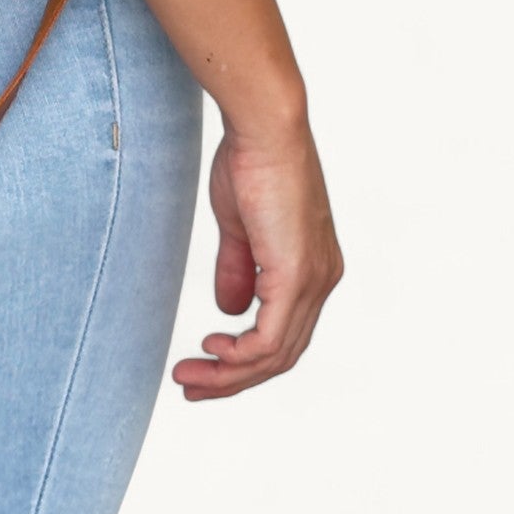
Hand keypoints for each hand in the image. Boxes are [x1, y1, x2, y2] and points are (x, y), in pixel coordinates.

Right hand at [172, 115, 343, 400]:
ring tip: (191, 375)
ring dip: (231, 373)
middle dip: (234, 377)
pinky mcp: (297, 276)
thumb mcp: (240, 226)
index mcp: (312, 268)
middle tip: (191, 384)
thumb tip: (229, 310)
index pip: (284, 332)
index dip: (244, 357)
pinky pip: (271, 338)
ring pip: (276, 354)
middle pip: (282, 354)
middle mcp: (322, 280)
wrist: (265, 129)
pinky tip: (213, 352)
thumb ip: (239, 269)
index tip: (203, 358)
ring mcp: (314, 281)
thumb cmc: (251, 162)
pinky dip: (240, 355)